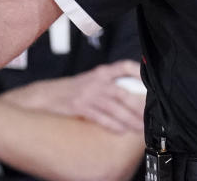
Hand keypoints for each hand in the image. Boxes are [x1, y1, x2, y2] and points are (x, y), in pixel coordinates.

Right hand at [7, 59, 144, 132]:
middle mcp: (96, 82)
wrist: (45, 96)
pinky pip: (100, 118)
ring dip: (129, 119)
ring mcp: (88, 94)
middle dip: (139, 107)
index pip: (123, 66)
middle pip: (123, 93)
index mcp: (100, 72)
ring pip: (114, 108)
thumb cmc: (71, 90)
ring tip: (140, 127)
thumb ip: (109, 83)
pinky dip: (112, 125)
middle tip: (150, 116)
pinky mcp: (80, 107)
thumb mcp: (90, 80)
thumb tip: (131, 92)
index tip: (150, 81)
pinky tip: (121, 130)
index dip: (138, 72)